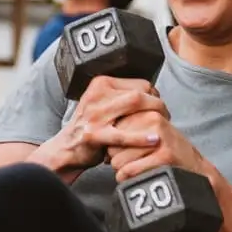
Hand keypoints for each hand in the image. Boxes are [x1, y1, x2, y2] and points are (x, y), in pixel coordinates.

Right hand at [35, 76, 169, 173]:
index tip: (159, 105)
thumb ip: (121, 97)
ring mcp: (94, 115)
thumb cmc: (89, 127)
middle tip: (166, 116)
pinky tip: (154, 140)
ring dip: (154, 116)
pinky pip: (123, 135)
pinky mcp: (94, 135)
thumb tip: (151, 94)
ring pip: (134, 105)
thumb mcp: (101, 104)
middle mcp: (97, 95)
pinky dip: (141, 137)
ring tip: (163, 125)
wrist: (65, 148)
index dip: (155, 94)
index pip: (139, 83)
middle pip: (139, 92)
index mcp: (100, 84)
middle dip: (158, 104)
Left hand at [102, 110, 209, 183]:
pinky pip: (129, 170)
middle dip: (115, 156)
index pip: (114, 127)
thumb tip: (101, 135)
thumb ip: (129, 127)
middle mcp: (154, 120)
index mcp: (148, 111)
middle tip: (127, 163)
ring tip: (132, 170)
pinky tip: (132, 179)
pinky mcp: (164, 157)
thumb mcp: (150, 132)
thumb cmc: (167, 151)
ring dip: (120, 169)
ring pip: (118, 159)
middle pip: (113, 143)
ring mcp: (159, 138)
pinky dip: (126, 178)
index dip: (114, 143)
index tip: (121, 151)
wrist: (196, 169)